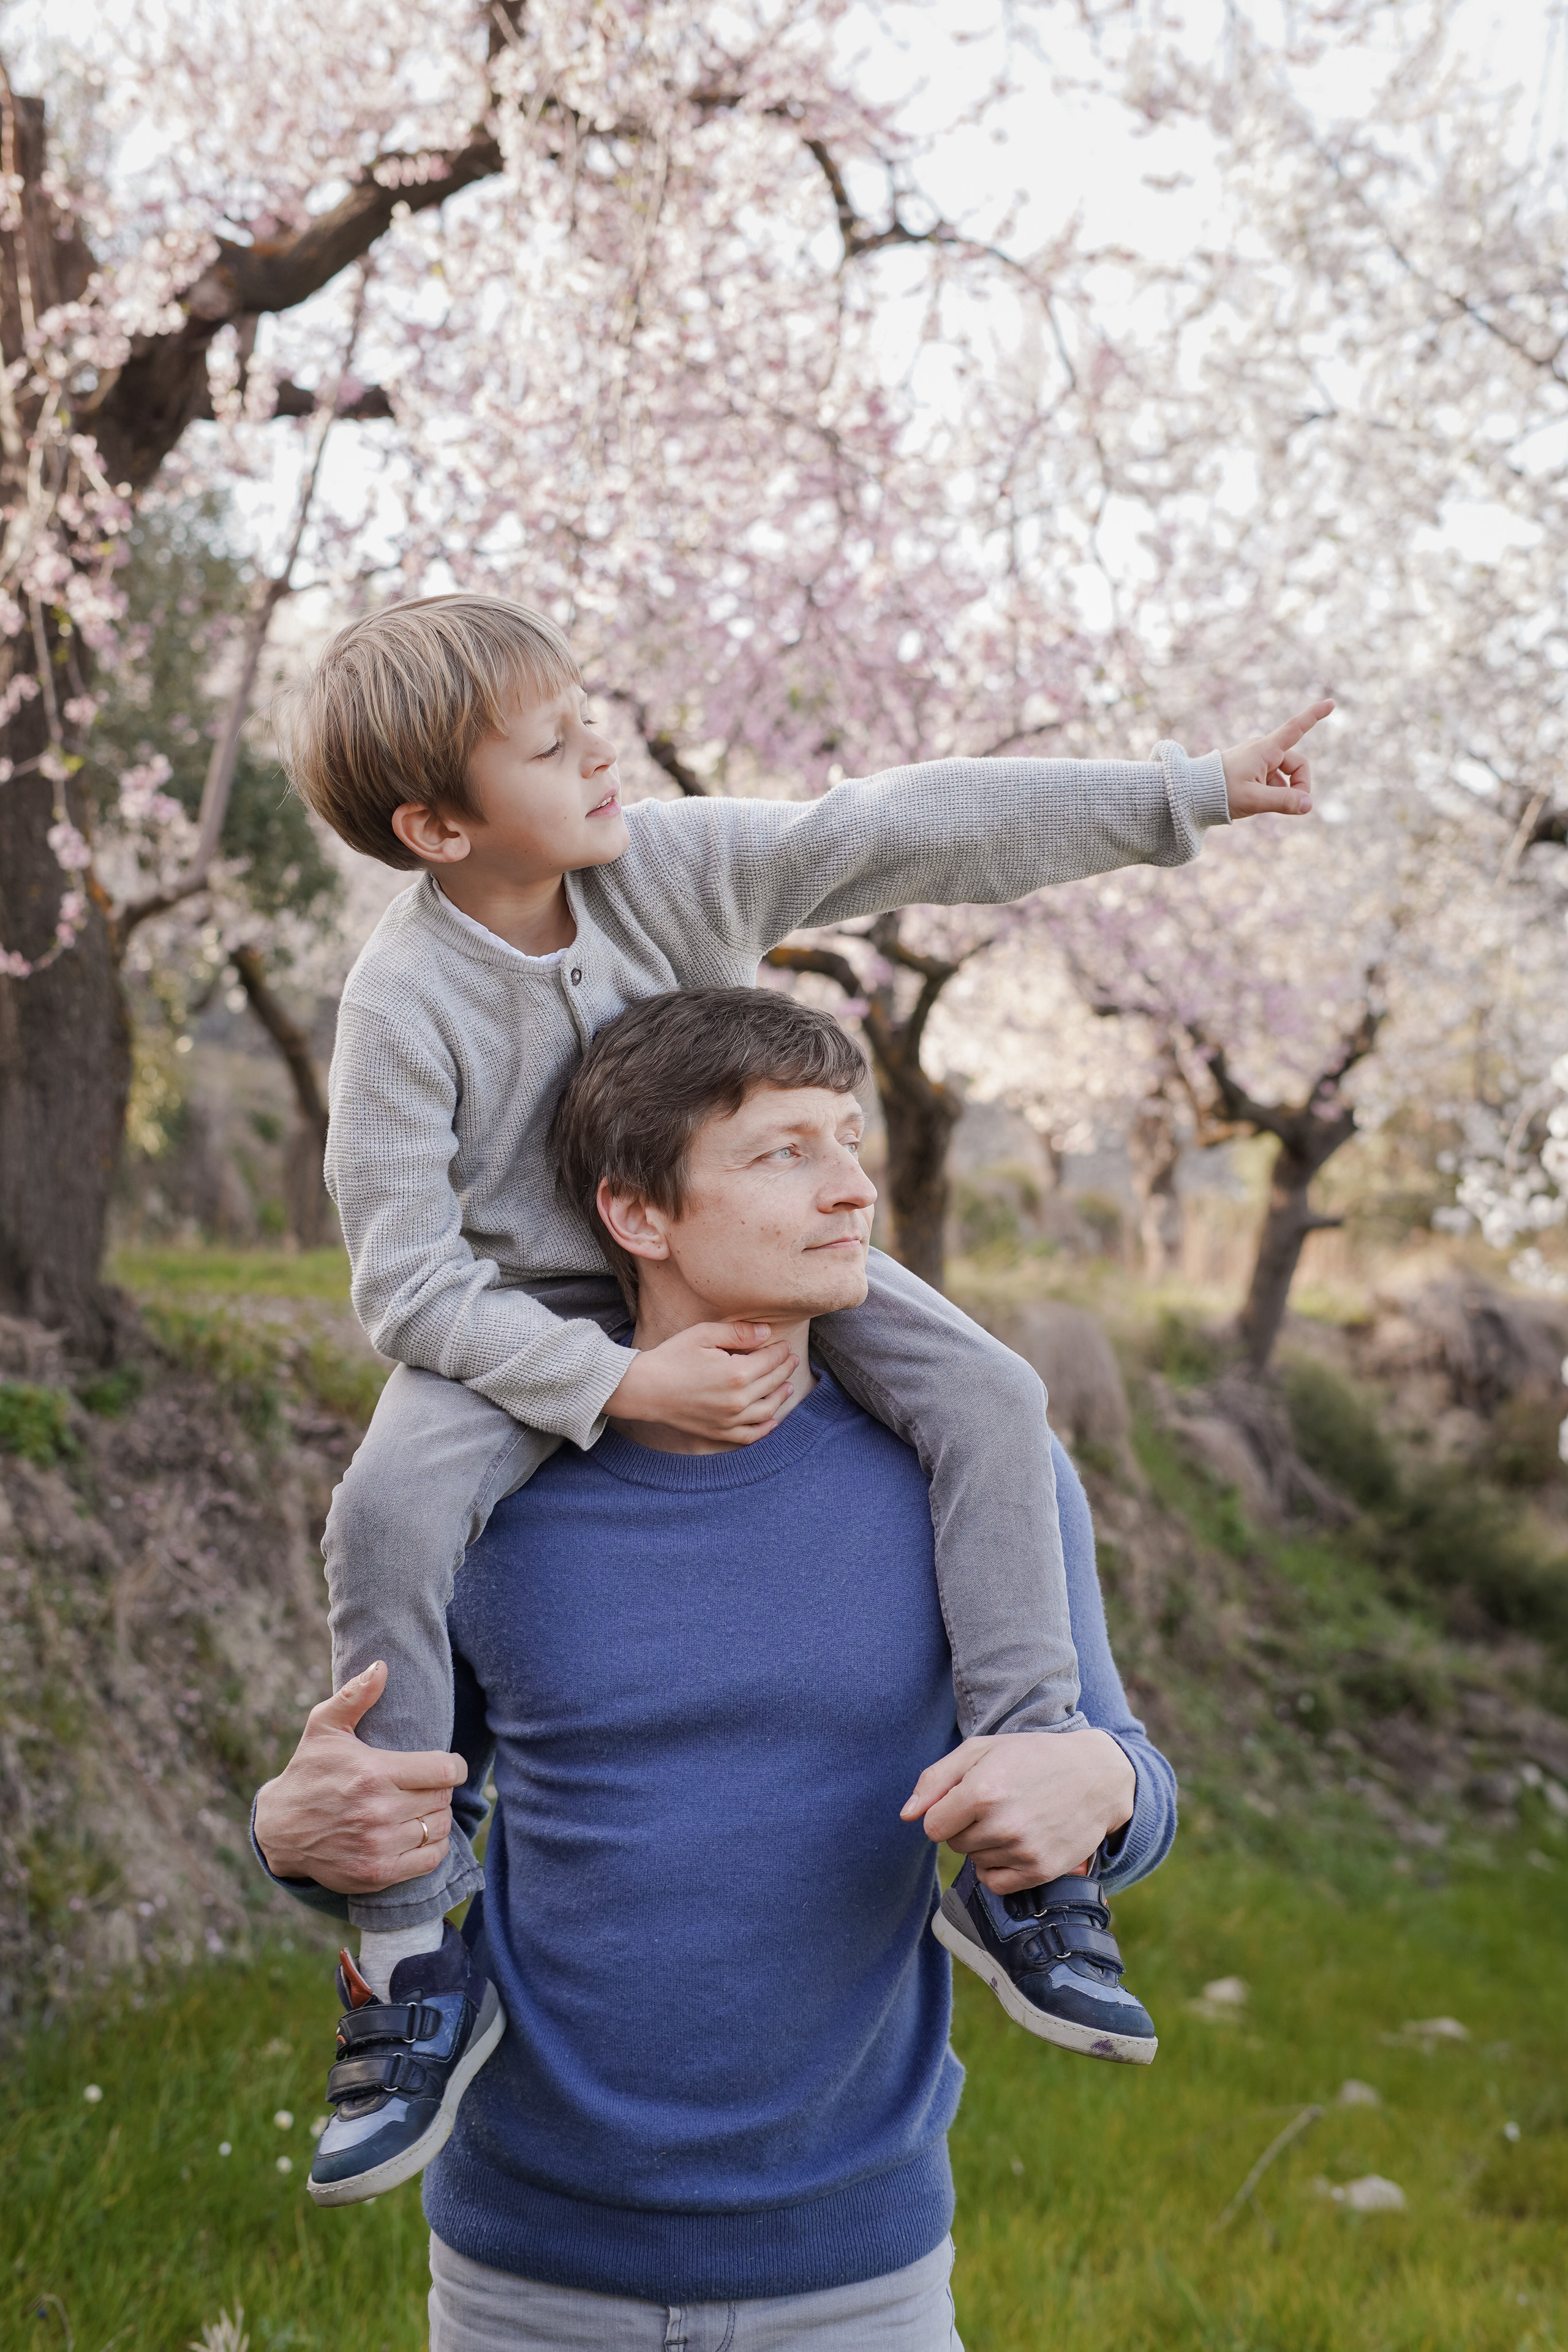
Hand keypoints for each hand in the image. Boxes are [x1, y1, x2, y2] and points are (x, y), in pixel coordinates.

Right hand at [253, 1662, 466, 1894]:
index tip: (446, 1765)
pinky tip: (420, 1834)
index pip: (443, 1770)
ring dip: (437, 1816)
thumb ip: (355, 1696)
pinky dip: (433, 1847)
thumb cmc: (308, 1771)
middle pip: (443, 1799)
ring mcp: (378, 1845)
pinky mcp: (377, 1873)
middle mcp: (378, 1811)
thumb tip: (382, 1666)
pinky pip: (429, 1860)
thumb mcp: (324, 1728)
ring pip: (438, 1828)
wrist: (279, 1829)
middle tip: (427, 1785)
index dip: (453, 1766)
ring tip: (422, 1807)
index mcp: (373, 1773)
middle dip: (441, 1790)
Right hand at [608, 1321, 797, 1443]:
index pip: (771, 1361)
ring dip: (781, 1398)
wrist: (644, 1388)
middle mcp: (738, 1400)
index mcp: (736, 1373)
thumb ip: (738, 1333)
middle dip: (785, 1369)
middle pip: (772, 1383)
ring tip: (787, 1387)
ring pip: (767, 1411)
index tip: (784, 1345)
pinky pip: (749, 1436)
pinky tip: (772, 1421)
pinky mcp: (718, 1433)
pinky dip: (765, 1430)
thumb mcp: (704, 1334)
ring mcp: (729, 1420)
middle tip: (791, 1360)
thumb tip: (767, 1333)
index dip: (780, 1351)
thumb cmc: (672, 1357)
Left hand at [901, 1729, 1135, 1893]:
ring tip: (1014, 1817)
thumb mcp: (981, 1750)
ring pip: (975, 1861)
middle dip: (966, 1826)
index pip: (932, 1826)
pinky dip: (999, 1868)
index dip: (944, 1813)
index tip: (963, 1800)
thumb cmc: (1032, 1757)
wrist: (1095, 1775)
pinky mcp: (1041, 1871)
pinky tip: (1018, 1842)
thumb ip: (936, 1780)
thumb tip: (905, 1816)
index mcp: (983, 1791)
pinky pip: (995, 1884)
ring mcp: (1024, 1851)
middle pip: (954, 1844)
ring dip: (985, 1844)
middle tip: (997, 1803)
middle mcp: (1003, 1824)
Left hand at [1221, 699, 1332, 818]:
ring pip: (1285, 776)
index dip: (1314, 715)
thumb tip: (1308, 804)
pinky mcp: (1251, 770)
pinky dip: (1271, 792)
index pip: (1295, 728)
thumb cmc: (1219, 792)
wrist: (1191, 793)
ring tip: (1261, 804)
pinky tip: (1256, 802)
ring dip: (1283, 792)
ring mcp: (1257, 760)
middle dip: (1300, 785)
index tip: (1331, 703)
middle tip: (1293, 806)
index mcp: (1265, 749)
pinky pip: (1272, 781)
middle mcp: (1263, 750)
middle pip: (1297, 764)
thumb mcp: (1253, 800)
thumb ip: (1283, 802)